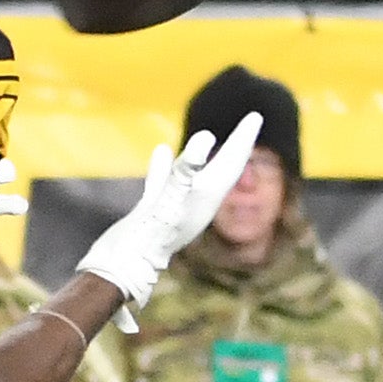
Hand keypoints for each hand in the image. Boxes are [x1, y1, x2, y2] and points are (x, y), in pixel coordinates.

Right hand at [76, 113, 265, 314]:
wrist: (126, 266)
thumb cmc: (152, 234)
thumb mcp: (172, 197)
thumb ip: (188, 169)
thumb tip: (207, 138)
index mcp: (208, 198)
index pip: (232, 161)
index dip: (244, 137)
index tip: (256, 115)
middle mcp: (197, 203)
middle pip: (222, 167)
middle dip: (236, 143)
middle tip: (251, 121)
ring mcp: (175, 207)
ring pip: (195, 175)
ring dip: (203, 156)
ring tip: (210, 137)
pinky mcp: (154, 211)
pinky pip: (164, 182)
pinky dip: (166, 166)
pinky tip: (162, 151)